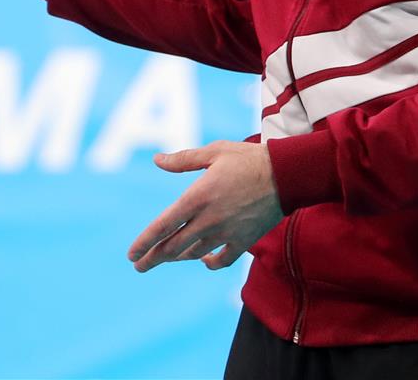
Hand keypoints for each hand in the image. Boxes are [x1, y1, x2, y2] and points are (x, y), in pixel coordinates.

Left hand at [127, 140, 284, 272]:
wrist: (285, 175)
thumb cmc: (248, 159)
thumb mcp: (213, 152)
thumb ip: (183, 159)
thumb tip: (157, 160)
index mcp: (197, 197)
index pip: (163, 226)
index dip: (144, 242)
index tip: (131, 255)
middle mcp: (208, 220)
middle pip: (174, 247)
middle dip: (153, 258)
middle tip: (139, 265)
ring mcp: (226, 233)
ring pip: (194, 253)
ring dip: (177, 257)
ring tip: (166, 258)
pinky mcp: (243, 241)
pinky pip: (222, 260)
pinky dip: (210, 263)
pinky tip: (203, 260)